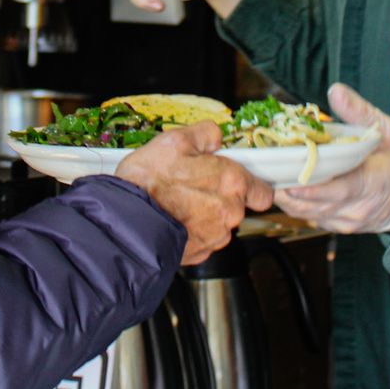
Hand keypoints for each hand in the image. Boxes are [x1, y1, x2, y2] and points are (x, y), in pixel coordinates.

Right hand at [115, 121, 274, 263]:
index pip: (263, 192)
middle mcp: (230, 212)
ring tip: (176, 204)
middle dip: (218, 197)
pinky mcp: (199, 253)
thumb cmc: (149, 182)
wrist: (127, 221)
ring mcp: (215, 236)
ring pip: (218, 224)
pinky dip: (190, 231)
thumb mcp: (174, 142)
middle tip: (191, 186)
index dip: (252, 186)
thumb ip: (203, 135)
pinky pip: (201, 239)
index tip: (237, 181)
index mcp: (232, 182)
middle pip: (236, 206)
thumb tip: (214, 136)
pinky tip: (172, 220)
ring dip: (204, 215)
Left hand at [273, 84, 389, 234]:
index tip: (293, 183)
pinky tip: (286, 191)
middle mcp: (360, 205)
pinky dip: (297, 206)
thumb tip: (335, 91)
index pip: (343, 188)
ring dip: (289, 200)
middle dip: (292, 192)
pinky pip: (313, 218)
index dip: (316, 189)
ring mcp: (349, 220)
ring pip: (311, 214)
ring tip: (270, 182)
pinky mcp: (339, 227)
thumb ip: (360, 111)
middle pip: (320, 204)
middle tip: (267, 178)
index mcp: (374, 180)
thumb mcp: (386, 129)